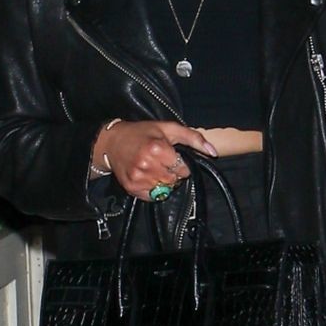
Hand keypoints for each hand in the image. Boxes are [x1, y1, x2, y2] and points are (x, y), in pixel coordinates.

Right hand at [93, 120, 217, 200]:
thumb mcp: (169, 128)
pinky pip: (153, 196)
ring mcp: (138, 178)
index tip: (172, 157)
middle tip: (163, 162)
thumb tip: (213, 152)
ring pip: (165, 189)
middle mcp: (147, 165)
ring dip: (164, 181)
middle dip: (173, 173)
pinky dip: (153, 189)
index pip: (183, 168)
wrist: (112, 142)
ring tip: (154, 168)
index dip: (181, 163)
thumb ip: (194, 138)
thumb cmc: (142, 133)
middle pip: (174, 180)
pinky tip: (147, 176)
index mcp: (158, 149)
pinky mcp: (132, 187)